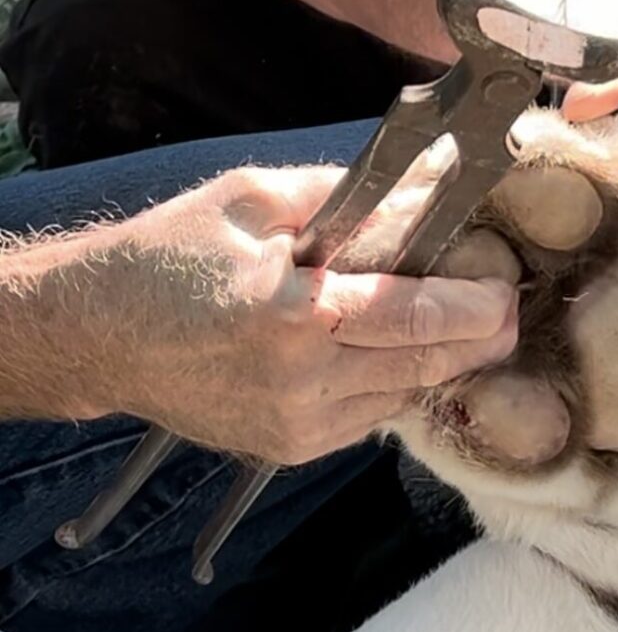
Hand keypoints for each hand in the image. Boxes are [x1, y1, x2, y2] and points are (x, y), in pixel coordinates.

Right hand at [96, 166, 516, 463]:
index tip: (506, 292)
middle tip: (506, 314)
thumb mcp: (255, 201)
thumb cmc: (169, 256)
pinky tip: (393, 354)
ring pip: (402, 398)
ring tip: (454, 326)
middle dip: (476, 342)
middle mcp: (301, 385)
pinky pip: (368, 418)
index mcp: (294, 318)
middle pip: (423, 368)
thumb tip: (426, 183)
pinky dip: (393, 385)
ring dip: (436, 363)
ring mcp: (295, 426)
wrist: (98, 334)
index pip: (415, 319)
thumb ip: (350, 197)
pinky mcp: (287, 449)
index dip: (473, 308)